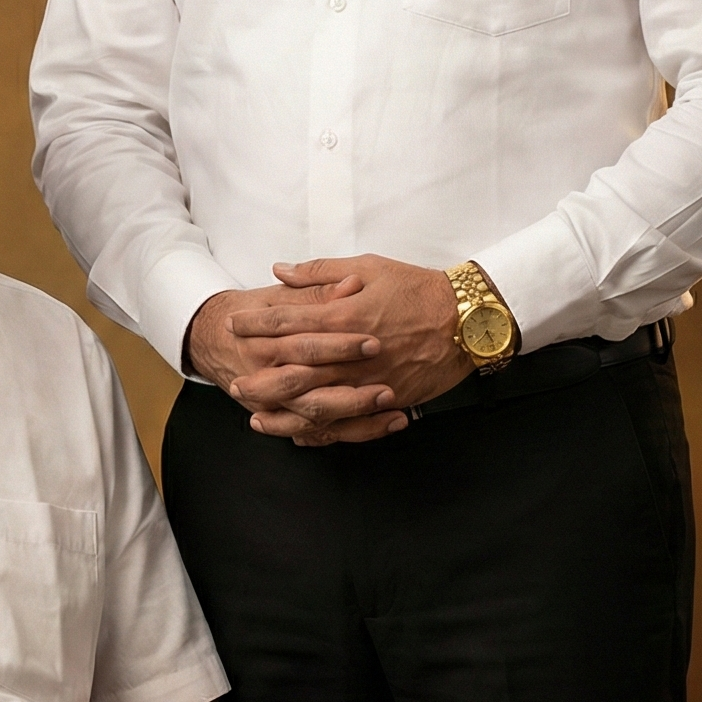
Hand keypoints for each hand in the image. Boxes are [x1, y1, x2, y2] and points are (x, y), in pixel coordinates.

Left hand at [195, 255, 467, 445]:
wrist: (468, 319)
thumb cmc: (418, 288)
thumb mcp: (369, 266)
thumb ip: (320, 272)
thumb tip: (281, 271)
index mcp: (344, 316)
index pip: (287, 321)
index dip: (256, 324)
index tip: (233, 324)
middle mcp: (351, 353)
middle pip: (294, 370)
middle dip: (260, 377)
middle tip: (233, 382)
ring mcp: (368, 381)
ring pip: (315, 403)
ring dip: (283, 411)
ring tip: (256, 415)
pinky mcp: (386, 400)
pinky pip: (347, 422)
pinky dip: (322, 431)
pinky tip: (301, 434)